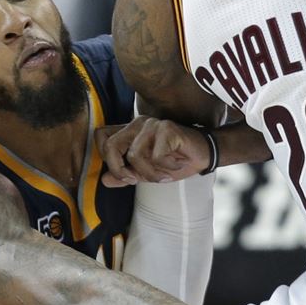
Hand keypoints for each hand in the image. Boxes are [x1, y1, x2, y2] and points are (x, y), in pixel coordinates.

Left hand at [96, 116, 210, 186]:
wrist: (204, 154)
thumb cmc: (175, 161)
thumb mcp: (147, 172)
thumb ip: (126, 175)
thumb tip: (105, 180)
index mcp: (130, 131)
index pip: (101, 136)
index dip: (104, 157)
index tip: (122, 174)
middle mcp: (138, 124)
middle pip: (110, 146)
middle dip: (120, 169)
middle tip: (135, 180)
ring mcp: (152, 124)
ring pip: (134, 155)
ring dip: (150, 173)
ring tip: (164, 176)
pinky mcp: (166, 128)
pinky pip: (156, 156)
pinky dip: (167, 168)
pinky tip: (176, 166)